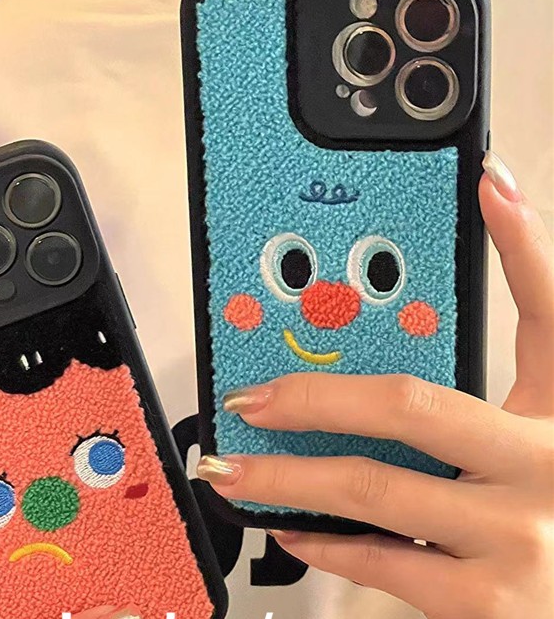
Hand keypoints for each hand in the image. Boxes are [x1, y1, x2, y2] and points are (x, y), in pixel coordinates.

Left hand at [196, 151, 553, 618]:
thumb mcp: (548, 424)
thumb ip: (509, 366)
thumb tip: (462, 289)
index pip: (550, 312)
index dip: (525, 243)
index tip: (487, 183)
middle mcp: (545, 468)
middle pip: (411, 407)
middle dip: (316, 398)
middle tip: (251, 397)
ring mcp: (518, 541)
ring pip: (376, 489)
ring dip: (291, 475)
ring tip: (236, 467)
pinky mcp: (491, 606)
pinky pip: (385, 564)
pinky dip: (326, 544)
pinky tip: (288, 527)